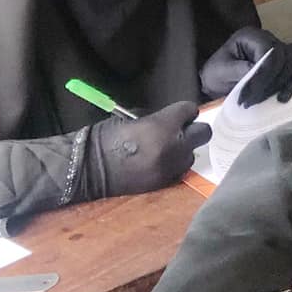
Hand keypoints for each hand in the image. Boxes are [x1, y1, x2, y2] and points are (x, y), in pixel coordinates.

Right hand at [82, 102, 208, 198]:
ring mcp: (172, 166)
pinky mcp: (166, 181)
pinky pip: (181, 170)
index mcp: (163, 125)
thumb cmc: (105, 138)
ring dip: (183, 149)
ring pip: (192, 154)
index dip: (184, 111)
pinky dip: (174, 165)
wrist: (88, 169)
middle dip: (192, 129)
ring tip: (165, 149)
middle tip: (179, 131)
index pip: (190, 109)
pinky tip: (159, 163)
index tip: (178, 114)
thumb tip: (169, 119)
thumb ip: (155, 118)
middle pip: (204, 133)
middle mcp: (175, 145)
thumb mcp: (130, 119)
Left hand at [202, 27, 291, 105]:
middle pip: (283, 59)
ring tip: (270, 100)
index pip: (268, 53)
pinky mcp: (286, 63)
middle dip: (271, 83)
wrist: (218, 81)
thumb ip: (241, 70)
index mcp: (251, 36)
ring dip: (284, 85)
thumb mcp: (222, 71)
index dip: (263, 76)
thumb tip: (259, 75)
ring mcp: (280, 50)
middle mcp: (269, 39)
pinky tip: (284, 96)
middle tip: (253, 101)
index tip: (249, 96)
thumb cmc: (217, 74)